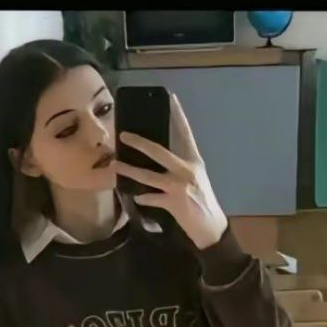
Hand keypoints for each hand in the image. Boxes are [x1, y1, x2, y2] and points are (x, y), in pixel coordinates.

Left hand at [115, 93, 227, 250]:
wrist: (211, 227)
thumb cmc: (202, 202)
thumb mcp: (195, 179)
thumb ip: (180, 167)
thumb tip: (158, 158)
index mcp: (194, 161)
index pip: (186, 133)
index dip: (178, 116)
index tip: (171, 98)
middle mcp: (187, 169)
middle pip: (159, 151)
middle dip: (139, 142)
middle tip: (124, 135)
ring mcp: (179, 186)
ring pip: (149, 175)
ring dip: (130, 170)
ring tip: (115, 166)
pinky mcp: (173, 202)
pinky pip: (151, 198)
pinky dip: (142, 198)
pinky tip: (135, 196)